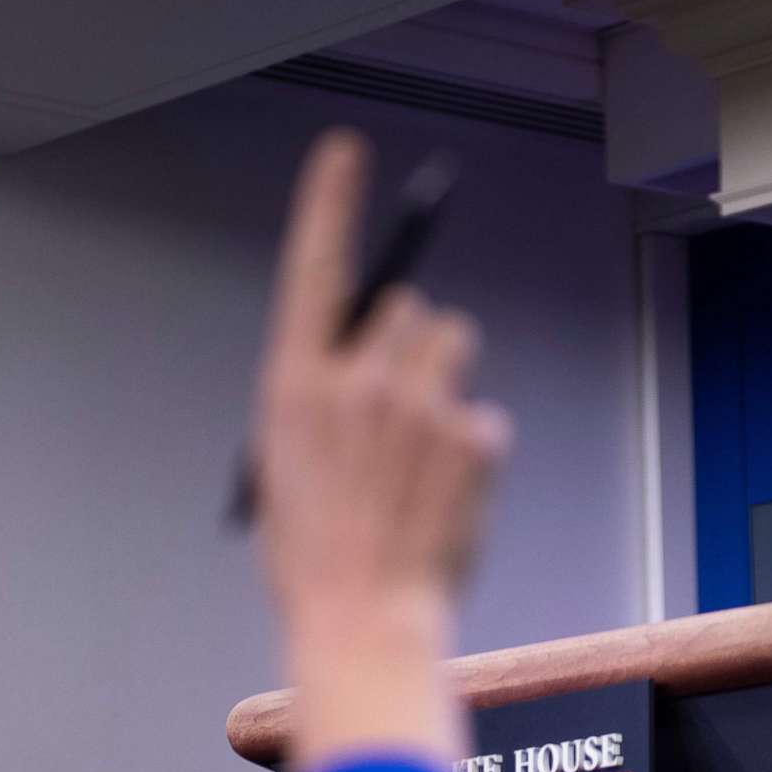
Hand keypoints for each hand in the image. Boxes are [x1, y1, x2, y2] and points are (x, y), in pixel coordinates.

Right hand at [253, 130, 509, 632]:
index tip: (345, 153)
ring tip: (425, 454)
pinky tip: (446, 497)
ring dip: (448, 382)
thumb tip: (358, 365)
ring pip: (456, 344)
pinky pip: (484, 417)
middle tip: (402, 411)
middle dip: (413, 344)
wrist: (361, 618)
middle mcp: (356, 379)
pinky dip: (473, 450)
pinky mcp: (470, 438)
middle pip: (409, 307)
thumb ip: (320, 400)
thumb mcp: (286, 465)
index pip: (313, 268)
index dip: (329, 203)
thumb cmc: (314, 556)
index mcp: (295, 384)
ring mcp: (418, 407)